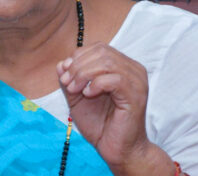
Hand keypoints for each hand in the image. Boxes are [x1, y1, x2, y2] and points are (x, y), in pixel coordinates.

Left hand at [56, 42, 172, 174]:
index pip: (99, 48)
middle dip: (78, 66)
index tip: (64, 75)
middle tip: (67, 83)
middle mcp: (133, 70)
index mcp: (123, 66)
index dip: (77, 57)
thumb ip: (69, 80)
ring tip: (75, 90)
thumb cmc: (100, 124)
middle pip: (102, 52)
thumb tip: (60, 63)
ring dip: (84, 74)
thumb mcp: (77, 98)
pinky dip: (96, 84)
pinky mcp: (136, 95)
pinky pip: (114, 79)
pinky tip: (88, 95)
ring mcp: (137, 82)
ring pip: (107, 62)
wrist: (116, 150)